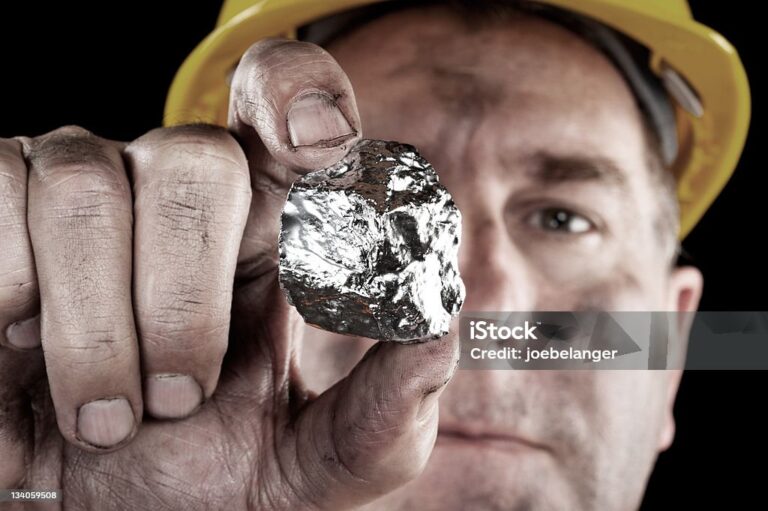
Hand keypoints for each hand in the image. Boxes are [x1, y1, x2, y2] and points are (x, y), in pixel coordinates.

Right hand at [0, 39, 458, 509]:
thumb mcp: (317, 463)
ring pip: (85, 184)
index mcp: (266, 228)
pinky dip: (13, 288)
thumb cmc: (206, 489)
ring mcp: (81, 194)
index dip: (302, 98)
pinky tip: (25, 342)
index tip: (324, 148)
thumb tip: (440, 318)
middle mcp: (174, 194)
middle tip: (181, 397)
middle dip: (185, 295)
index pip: (285, 103)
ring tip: (106, 413)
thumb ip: (389, 406)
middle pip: (193, 159)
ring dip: (98, 326)